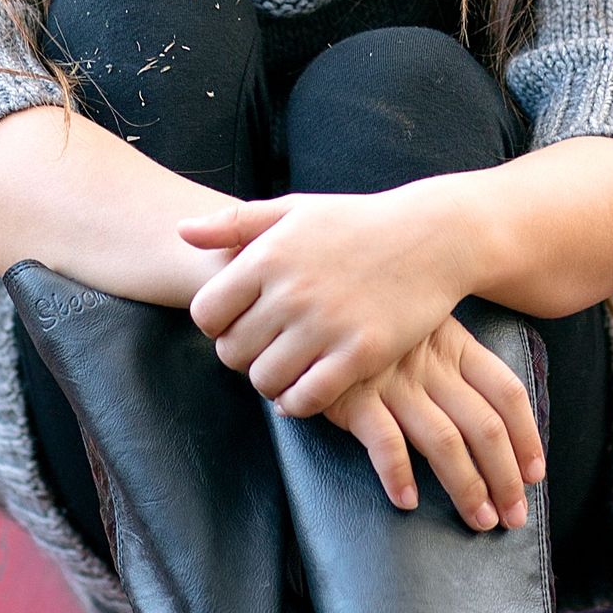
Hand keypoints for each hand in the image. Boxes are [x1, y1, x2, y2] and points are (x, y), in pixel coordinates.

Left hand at [181, 186, 465, 415]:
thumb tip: (181, 231)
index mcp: (268, 255)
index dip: (216, 325)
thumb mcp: (294, 210)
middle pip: (232, 352)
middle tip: (264, 349)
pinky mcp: (360, 353)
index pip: (205, 314)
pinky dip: (298, 402)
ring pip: (265, 380)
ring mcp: (326, 324)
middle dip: (242, 355)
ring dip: (269, 382)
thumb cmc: (357, 223)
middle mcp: (291, 292)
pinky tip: (305, 390)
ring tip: (285, 369)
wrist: (432, 237)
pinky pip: (308, 397)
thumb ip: (235, 223)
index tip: (238, 323)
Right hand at [327, 316, 543, 525]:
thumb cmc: (373, 323)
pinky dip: (399, 474)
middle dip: (505, 477)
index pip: (507, 392)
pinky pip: (385, 442)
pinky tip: (408, 501)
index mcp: (454, 344)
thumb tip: (492, 417)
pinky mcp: (354, 397)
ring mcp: (393, 381)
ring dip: (467, 486)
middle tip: (513, 516)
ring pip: (444, 442)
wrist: (313, 305)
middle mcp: (430, 364)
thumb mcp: (422, 326)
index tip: (535, 474)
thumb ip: (453, 361)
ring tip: (478, 519)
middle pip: (484, 427)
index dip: (526, 437)